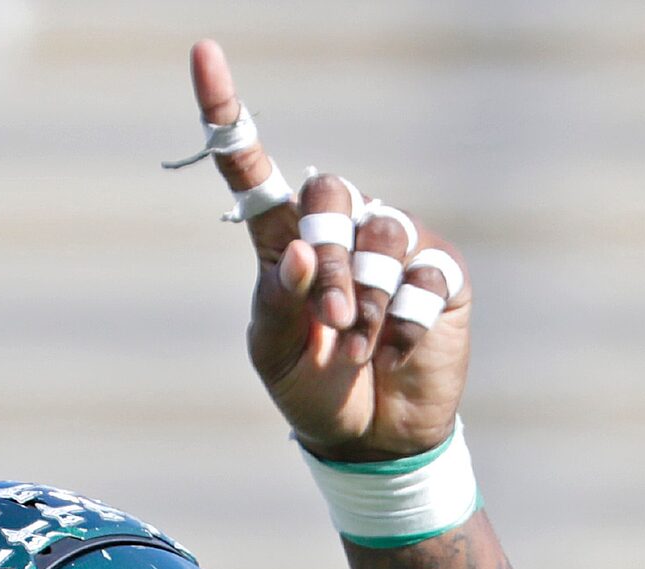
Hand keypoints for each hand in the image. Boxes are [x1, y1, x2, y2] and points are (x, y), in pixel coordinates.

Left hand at [188, 40, 470, 463]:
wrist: (371, 438)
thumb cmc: (311, 389)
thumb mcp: (273, 355)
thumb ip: (278, 303)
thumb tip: (302, 252)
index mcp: (284, 242)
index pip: (253, 168)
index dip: (228, 115)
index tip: (203, 55)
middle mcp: (340, 229)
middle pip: (329, 194)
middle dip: (329, 260)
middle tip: (331, 322)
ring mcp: (395, 246)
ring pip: (380, 238)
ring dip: (367, 304)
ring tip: (358, 350)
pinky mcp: (441, 272)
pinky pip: (424, 278)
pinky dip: (404, 325)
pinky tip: (395, 354)